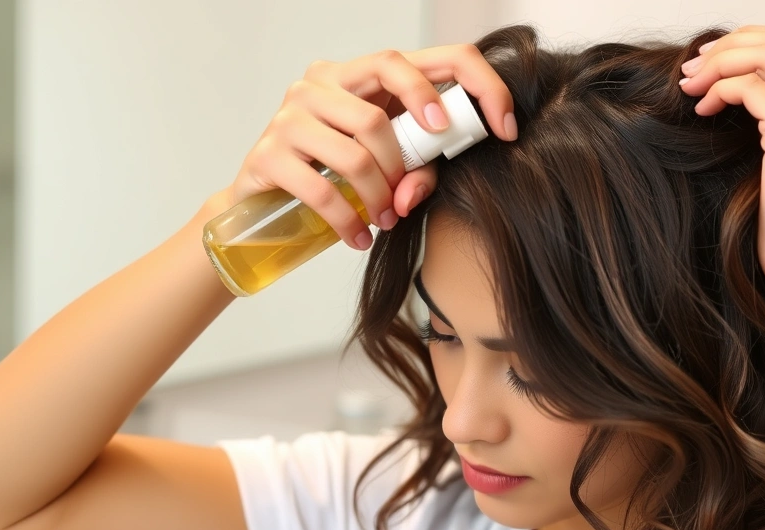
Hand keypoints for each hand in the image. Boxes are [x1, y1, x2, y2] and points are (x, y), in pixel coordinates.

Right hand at [227, 45, 516, 248]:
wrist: (261, 208)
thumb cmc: (332, 179)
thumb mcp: (386, 168)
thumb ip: (416, 170)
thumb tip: (412, 192)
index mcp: (358, 74)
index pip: (422, 57)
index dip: (473, 85)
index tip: (502, 128)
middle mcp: (321, 82)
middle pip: (385, 101)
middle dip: (409, 155)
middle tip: (408, 193)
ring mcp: (290, 114)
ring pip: (358, 147)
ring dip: (380, 194)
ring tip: (383, 221)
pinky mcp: (268, 153)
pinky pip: (322, 188)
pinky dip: (348, 220)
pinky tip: (358, 238)